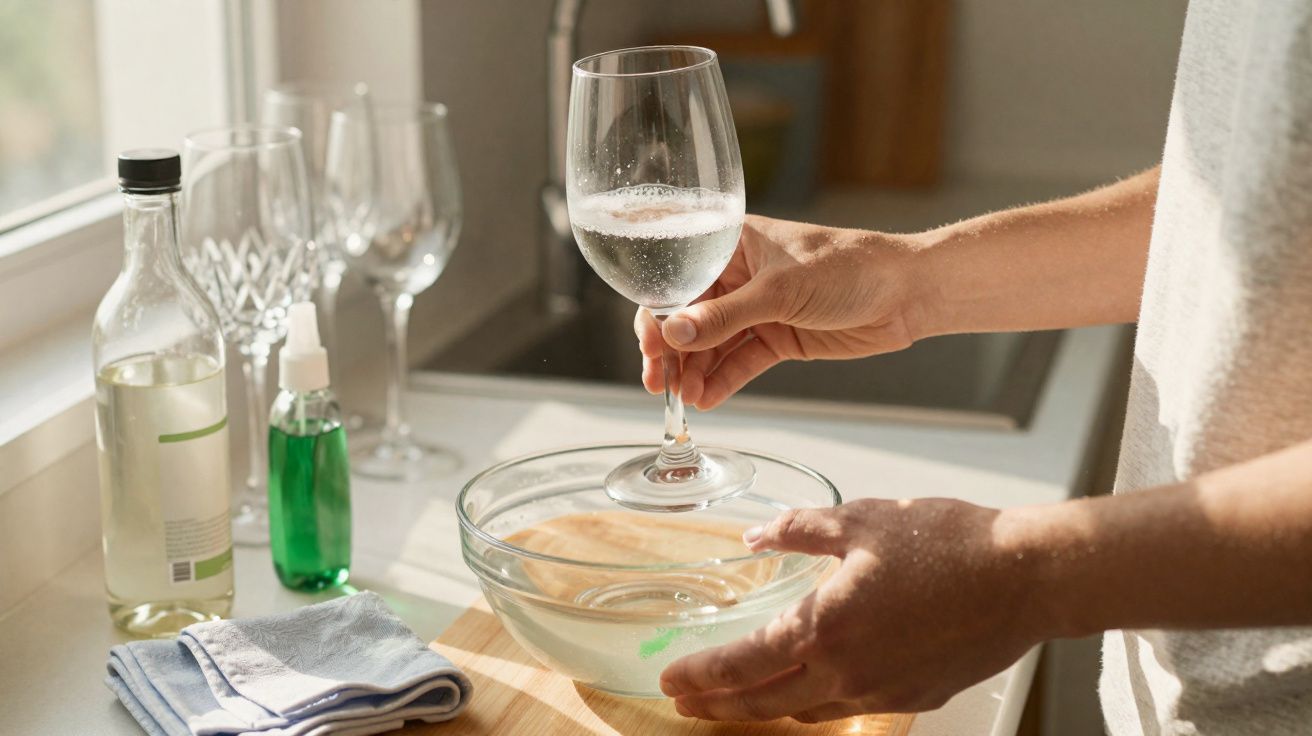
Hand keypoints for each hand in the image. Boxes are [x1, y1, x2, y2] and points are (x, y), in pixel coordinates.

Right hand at [635, 214, 929, 408]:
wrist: (905, 292)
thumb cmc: (848, 267)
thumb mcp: (781, 290)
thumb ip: (726, 316)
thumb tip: (674, 334)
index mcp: (733, 245)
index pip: (680, 279)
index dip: (659, 314)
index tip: (650, 347)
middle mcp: (739, 277)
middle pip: (689, 317)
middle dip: (672, 351)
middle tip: (659, 383)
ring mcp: (757, 309)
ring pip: (712, 345)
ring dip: (695, 372)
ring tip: (685, 400)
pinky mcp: (777, 338)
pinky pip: (740, 362)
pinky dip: (723, 381)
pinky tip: (707, 400)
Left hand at [659, 499, 1050, 722]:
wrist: (1026, 577)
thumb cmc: (950, 543)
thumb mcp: (862, 520)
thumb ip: (801, 529)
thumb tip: (758, 534)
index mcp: (828, 626)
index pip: (744, 664)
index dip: (702, 676)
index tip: (670, 680)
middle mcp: (849, 672)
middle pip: (765, 703)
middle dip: (719, 705)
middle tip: (687, 702)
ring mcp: (883, 691)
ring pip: (807, 711)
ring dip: (766, 707)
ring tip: (741, 696)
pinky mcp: (915, 695)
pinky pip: (850, 706)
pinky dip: (816, 700)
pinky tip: (814, 683)